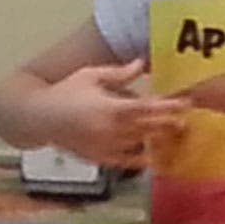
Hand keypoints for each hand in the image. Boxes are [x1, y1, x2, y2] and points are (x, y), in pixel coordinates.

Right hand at [33, 59, 186, 168]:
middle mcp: (112, 130)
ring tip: (175, 132)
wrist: (38, 118)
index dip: (170, 106)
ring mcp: (108, 147)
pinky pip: (130, 161)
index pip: (149, 108)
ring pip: (144, 145)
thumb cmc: (64, 92)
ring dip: (161, 138)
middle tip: (186, 116)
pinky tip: (154, 152)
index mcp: (111, 108)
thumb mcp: (90, 76)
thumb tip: (142, 63)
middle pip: (152, 128)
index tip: (186, 101)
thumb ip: (119, 73)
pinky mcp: (101, 158)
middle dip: (171, 122)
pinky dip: (144, 157)